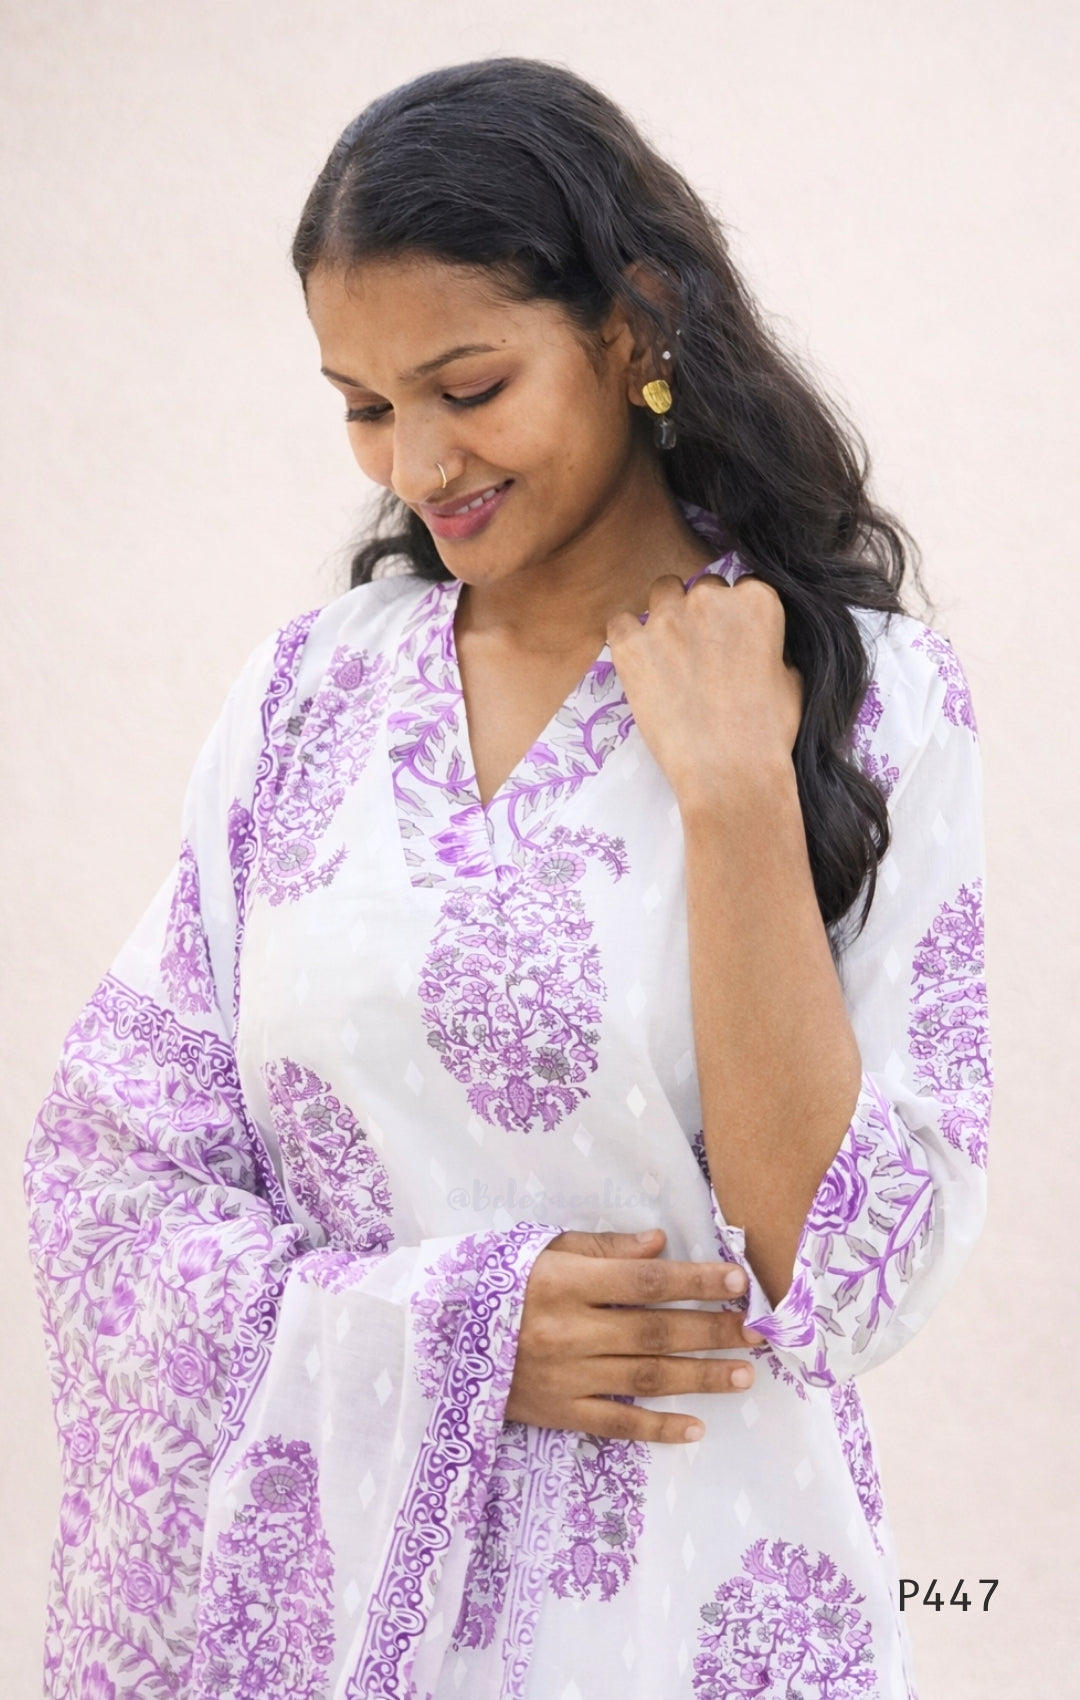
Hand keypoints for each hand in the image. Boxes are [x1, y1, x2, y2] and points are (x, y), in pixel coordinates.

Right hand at [505, 1228, 761, 1443]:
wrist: (435, 1338)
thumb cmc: (495, 1283)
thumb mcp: (539, 1248)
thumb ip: (601, 1247)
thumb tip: (660, 1246)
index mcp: (563, 1282)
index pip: (643, 1282)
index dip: (694, 1282)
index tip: (737, 1281)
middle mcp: (567, 1330)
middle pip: (654, 1332)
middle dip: (712, 1331)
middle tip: (757, 1332)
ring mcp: (563, 1377)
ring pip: (644, 1379)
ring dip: (699, 1377)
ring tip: (743, 1374)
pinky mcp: (556, 1412)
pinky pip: (614, 1425)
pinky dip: (656, 1430)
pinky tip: (694, 1429)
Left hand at [607, 574, 802, 809]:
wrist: (728, 771)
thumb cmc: (768, 733)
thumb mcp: (792, 680)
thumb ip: (774, 648)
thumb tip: (762, 646)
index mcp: (758, 601)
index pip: (743, 588)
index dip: (736, 617)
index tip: (732, 641)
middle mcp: (711, 599)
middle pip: (702, 589)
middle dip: (702, 616)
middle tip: (702, 655)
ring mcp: (667, 618)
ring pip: (662, 593)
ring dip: (666, 615)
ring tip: (669, 654)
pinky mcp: (631, 644)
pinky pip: (620, 623)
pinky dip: (628, 638)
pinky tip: (639, 662)